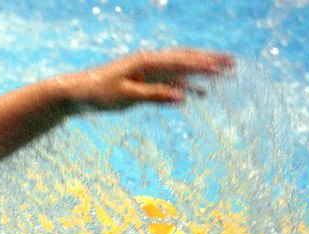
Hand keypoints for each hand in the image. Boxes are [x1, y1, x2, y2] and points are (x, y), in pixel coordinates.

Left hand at [62, 49, 233, 109]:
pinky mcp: (142, 81)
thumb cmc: (98, 94)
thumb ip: (154, 96)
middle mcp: (149, 62)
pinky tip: (197, 93)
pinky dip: (184, 86)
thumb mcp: (126, 97)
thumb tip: (183, 98)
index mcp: (146, 62)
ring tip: (223, 75)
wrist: (75, 93)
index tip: (224, 68)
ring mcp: (146, 71)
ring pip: (179, 70)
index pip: (181, 62)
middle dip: (209, 62)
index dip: (204, 65)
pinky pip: (168, 82)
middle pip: (185, 60)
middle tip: (233, 64)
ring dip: (200, 72)